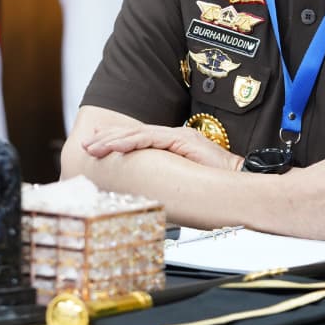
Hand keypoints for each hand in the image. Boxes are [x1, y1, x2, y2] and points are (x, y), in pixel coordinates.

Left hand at [81, 124, 243, 170]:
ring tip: (93, 147)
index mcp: (171, 145)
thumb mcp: (182, 179)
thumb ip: (164, 178)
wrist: (239, 180)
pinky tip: (115, 147)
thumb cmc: (214, 184)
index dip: (115, 142)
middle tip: (85, 146)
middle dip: (106, 139)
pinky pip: (150, 138)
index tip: (95, 148)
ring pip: (137, 135)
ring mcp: (176, 136)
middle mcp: (171, 137)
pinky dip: (130, 142)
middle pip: (132, 135)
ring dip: (112, 141)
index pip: (137, 141)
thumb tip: (143, 190)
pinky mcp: (181, 139)